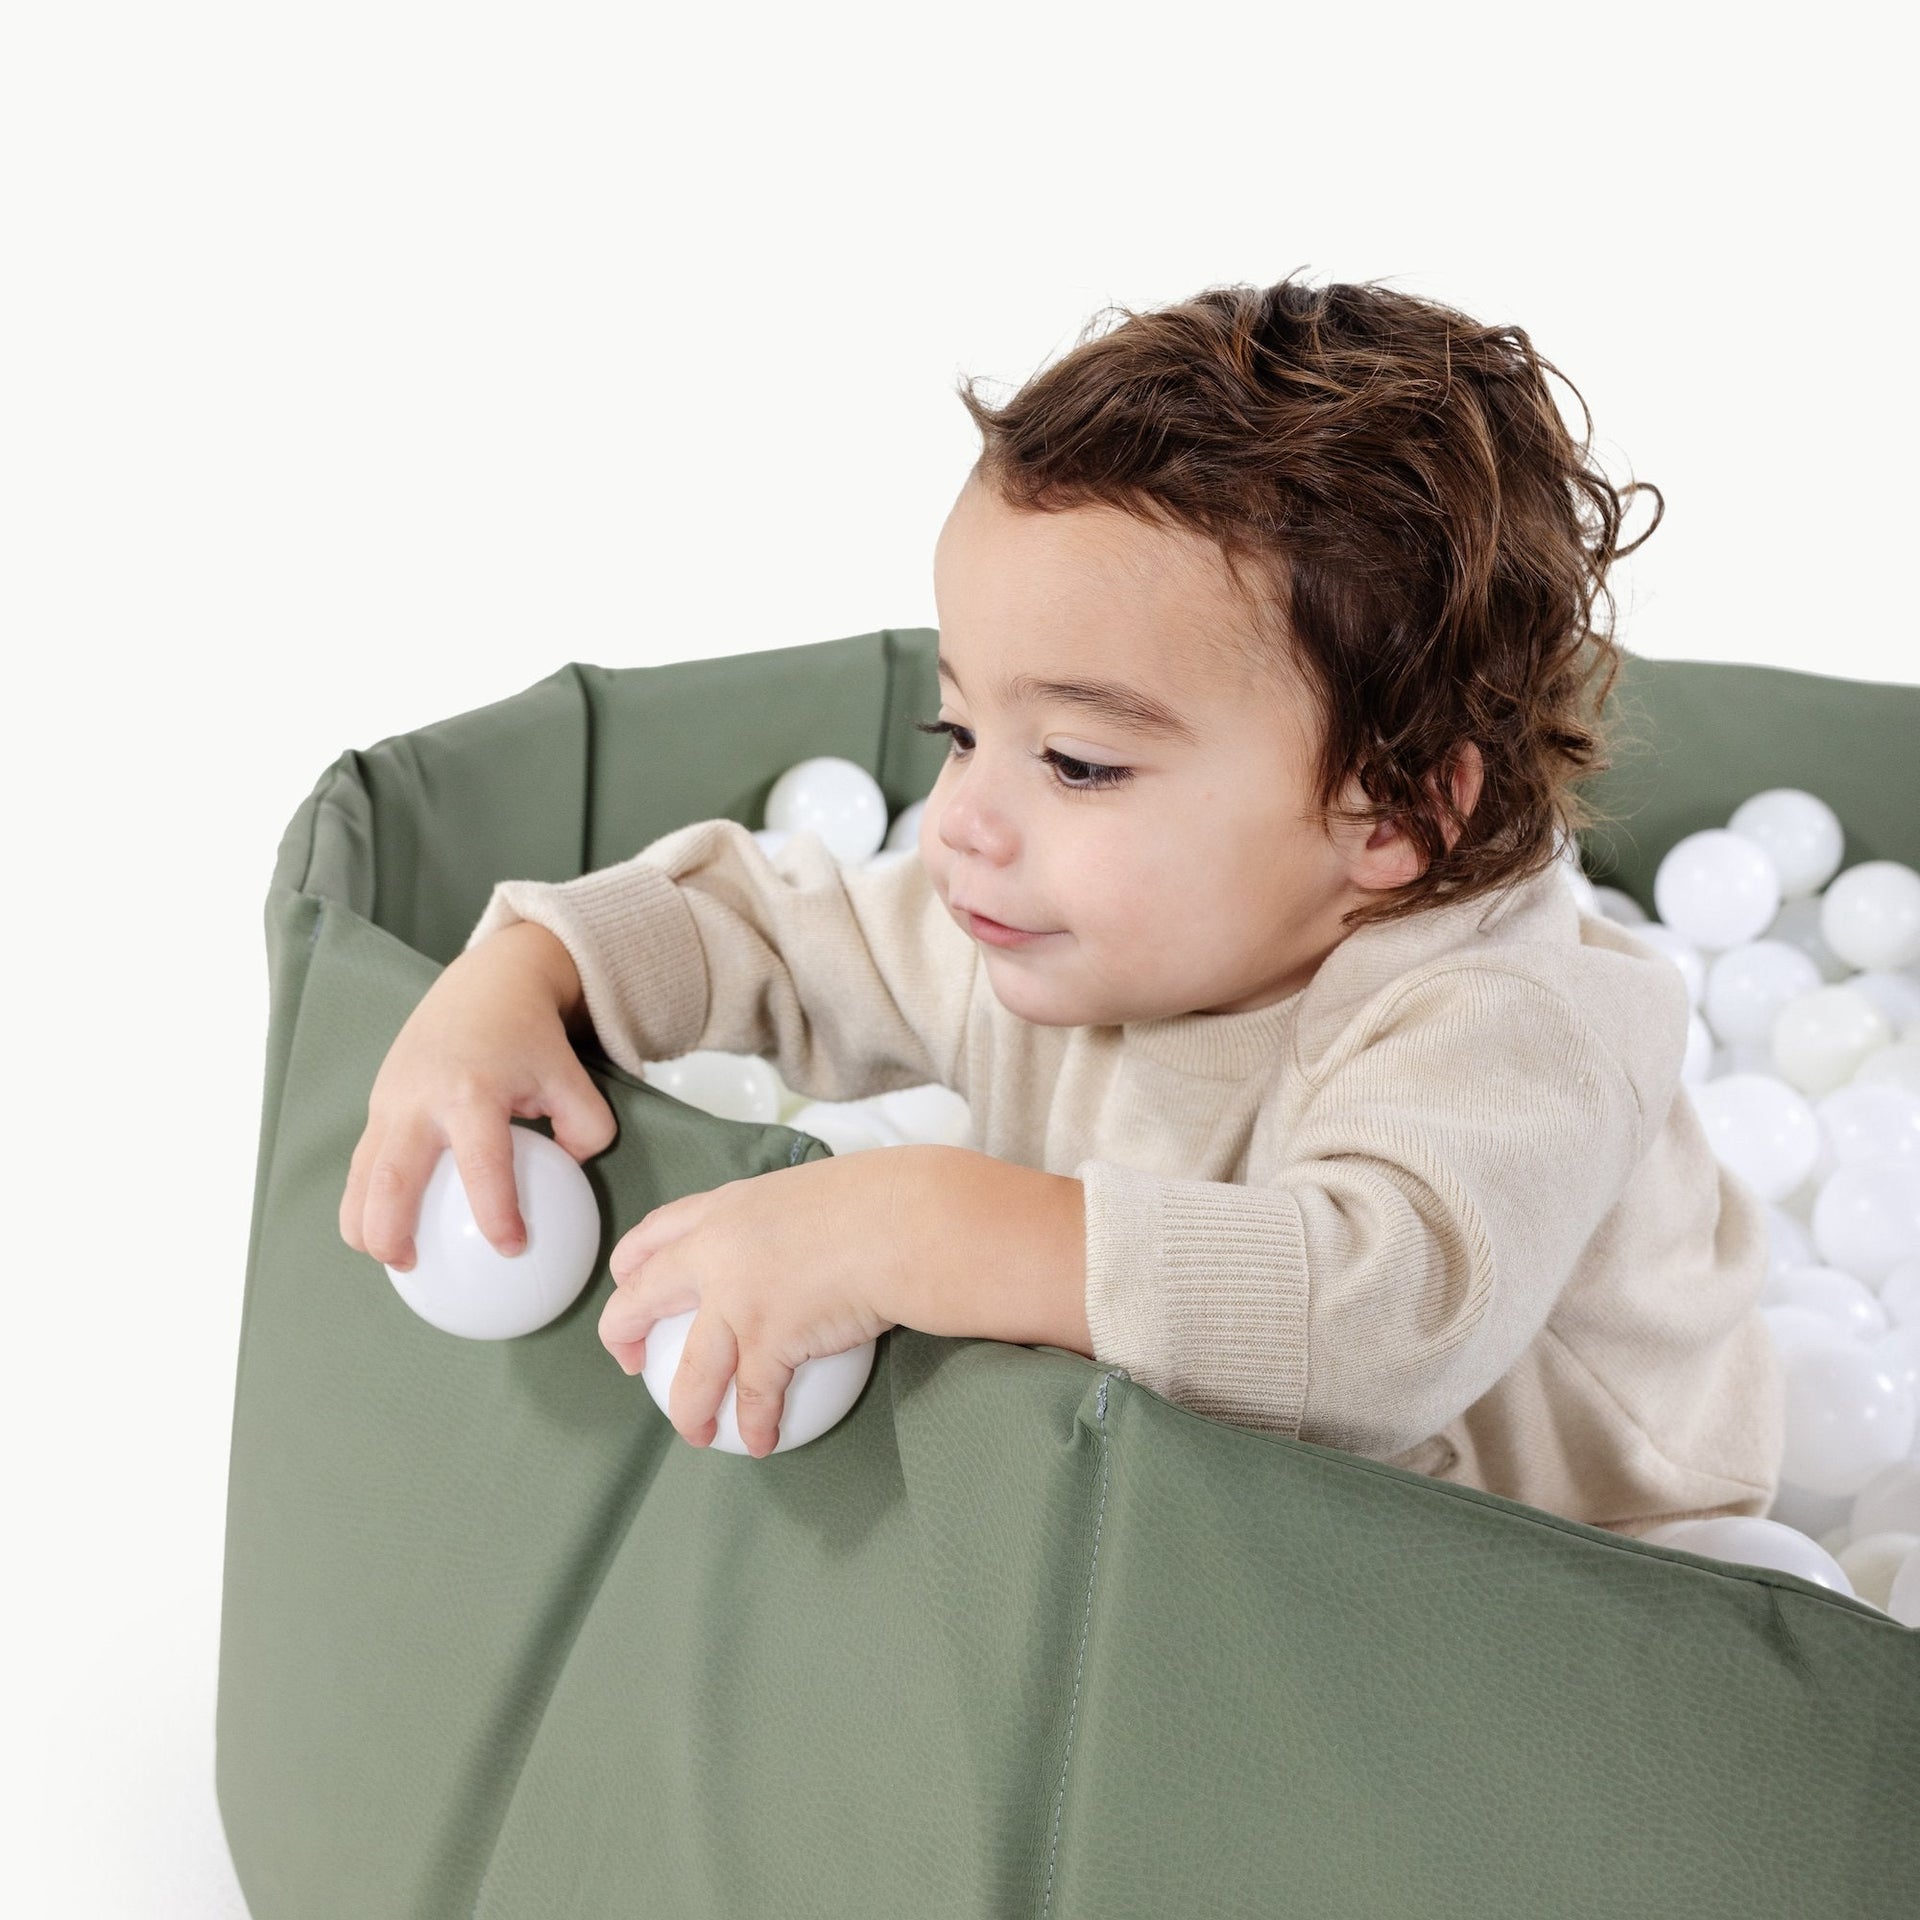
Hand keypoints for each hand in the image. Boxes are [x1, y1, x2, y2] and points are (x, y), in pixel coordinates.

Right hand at [340, 922, 613, 1268]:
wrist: (487, 984)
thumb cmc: (531, 1038)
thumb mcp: (571, 1077)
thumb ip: (584, 1130)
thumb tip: (572, 1182)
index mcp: (475, 1090)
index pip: (483, 1164)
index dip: (496, 1212)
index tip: (513, 1248)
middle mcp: (422, 1097)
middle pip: (392, 1176)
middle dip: (391, 1229)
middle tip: (411, 1267)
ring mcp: (391, 1098)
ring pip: (363, 1171)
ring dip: (363, 1220)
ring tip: (387, 1256)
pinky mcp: (379, 1101)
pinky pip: (363, 1158)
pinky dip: (363, 1196)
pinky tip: (380, 1225)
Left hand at [600, 1149, 908, 1457]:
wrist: (906, 1220)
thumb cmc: (882, 1200)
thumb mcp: (810, 1192)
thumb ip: (782, 1220)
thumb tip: (796, 1243)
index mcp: (725, 1208)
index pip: (654, 1233)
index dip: (632, 1265)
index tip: (631, 1285)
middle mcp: (715, 1252)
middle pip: (638, 1299)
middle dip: (622, 1337)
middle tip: (635, 1364)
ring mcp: (737, 1300)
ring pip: (690, 1372)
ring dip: (687, 1410)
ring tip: (694, 1432)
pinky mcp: (770, 1340)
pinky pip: (754, 1398)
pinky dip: (756, 1425)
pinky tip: (761, 1442)